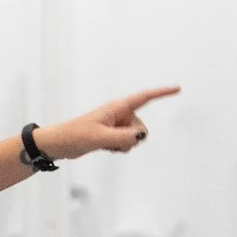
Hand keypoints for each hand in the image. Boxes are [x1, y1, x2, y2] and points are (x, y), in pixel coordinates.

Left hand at [33, 87, 178, 159]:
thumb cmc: (75, 136)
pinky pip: (126, 143)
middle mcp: (119, 114)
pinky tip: (105, 148)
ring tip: (105, 144)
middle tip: (111, 141)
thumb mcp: (101, 138)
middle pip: (141, 128)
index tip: (177, 89)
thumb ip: (124, 138)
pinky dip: (119, 148)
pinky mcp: (112, 134)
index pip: (144, 98)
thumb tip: (141, 137)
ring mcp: (116, 125)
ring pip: (135, 138)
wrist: (59, 144)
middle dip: (132, 138)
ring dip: (124, 145)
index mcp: (117, 108)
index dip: (161, 93)